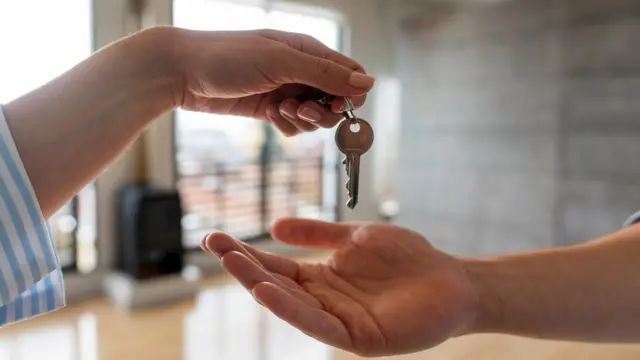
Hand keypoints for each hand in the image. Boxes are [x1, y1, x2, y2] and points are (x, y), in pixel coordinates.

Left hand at [150, 27, 373, 135]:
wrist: (182, 72)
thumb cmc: (228, 57)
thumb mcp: (281, 62)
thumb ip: (325, 74)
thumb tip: (368, 84)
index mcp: (309, 51)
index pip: (349, 75)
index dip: (349, 95)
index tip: (335, 106)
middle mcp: (300, 71)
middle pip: (334, 101)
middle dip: (323, 112)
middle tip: (299, 110)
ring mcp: (285, 90)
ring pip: (315, 117)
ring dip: (302, 121)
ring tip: (279, 111)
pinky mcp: (270, 108)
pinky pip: (294, 126)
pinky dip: (287, 126)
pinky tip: (270, 117)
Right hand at [202, 219, 478, 356]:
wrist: (452, 280)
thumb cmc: (408, 259)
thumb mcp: (356, 238)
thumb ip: (318, 233)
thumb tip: (275, 225)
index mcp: (322, 278)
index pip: (276, 266)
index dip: (246, 253)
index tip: (216, 238)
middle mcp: (323, 301)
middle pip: (276, 284)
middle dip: (244, 266)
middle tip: (214, 245)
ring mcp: (338, 321)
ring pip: (291, 305)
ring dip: (260, 285)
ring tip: (232, 263)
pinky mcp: (357, 338)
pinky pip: (318, 324)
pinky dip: (291, 309)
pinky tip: (268, 291)